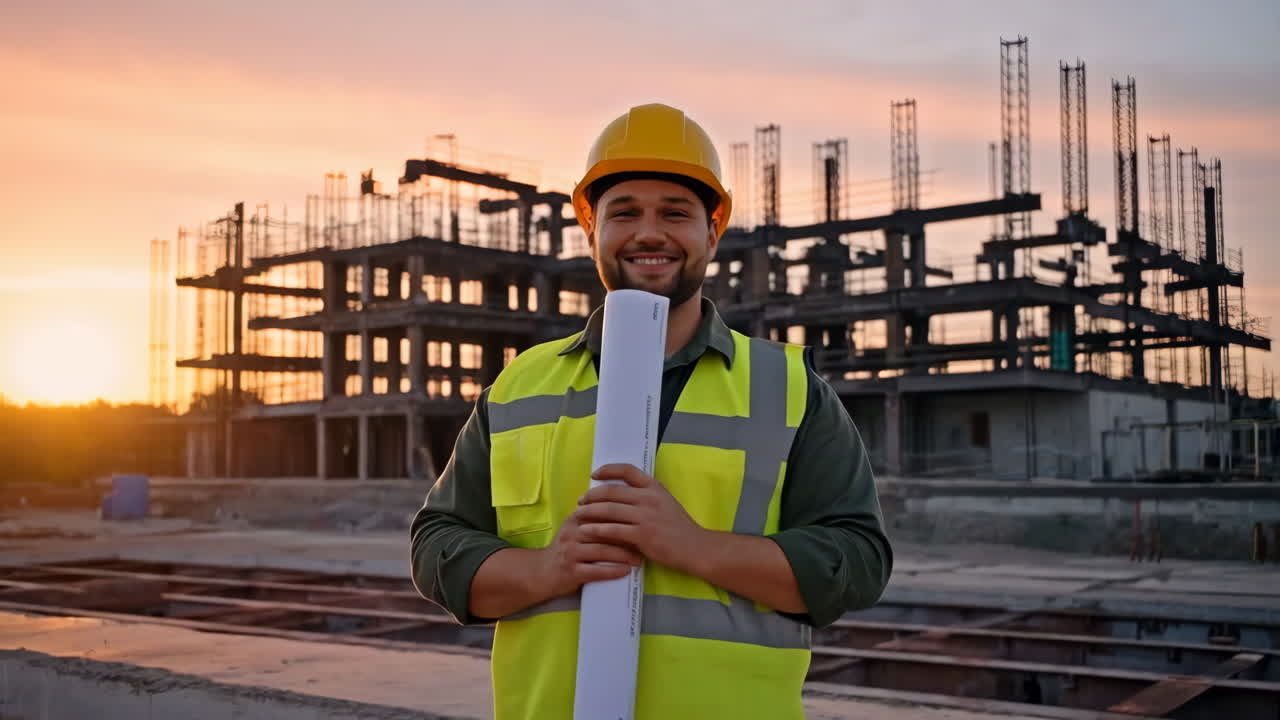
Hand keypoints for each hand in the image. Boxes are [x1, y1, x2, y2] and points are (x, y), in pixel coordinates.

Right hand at [536, 504, 643, 599]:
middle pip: (604, 530)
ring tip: (639, 559)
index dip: (623, 516)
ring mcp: (570, 552)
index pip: (602, 512)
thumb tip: (625, 509)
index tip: (642, 521)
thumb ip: (594, 518)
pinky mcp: (571, 571)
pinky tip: (626, 571)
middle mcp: (572, 533)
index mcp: (576, 519)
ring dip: (624, 556)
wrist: (542, 572)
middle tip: (646, 542)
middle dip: (628, 536)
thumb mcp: (576, 528)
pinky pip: (596, 571)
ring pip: (602, 551)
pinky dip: (613, 571)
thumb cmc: (567, 549)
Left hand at [574, 463, 706, 572]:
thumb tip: (621, 494)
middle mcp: (649, 498)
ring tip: (578, 515)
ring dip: (589, 512)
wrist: (695, 548)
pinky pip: (613, 530)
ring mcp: (645, 516)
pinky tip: (586, 530)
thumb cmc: (679, 528)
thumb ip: (646, 496)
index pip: (627, 470)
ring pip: (609, 510)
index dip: (608, 470)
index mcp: (655, 487)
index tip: (594, 475)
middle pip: (612, 491)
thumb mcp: (665, 502)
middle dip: (591, 495)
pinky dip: (596, 529)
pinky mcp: (642, 535)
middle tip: (580, 501)